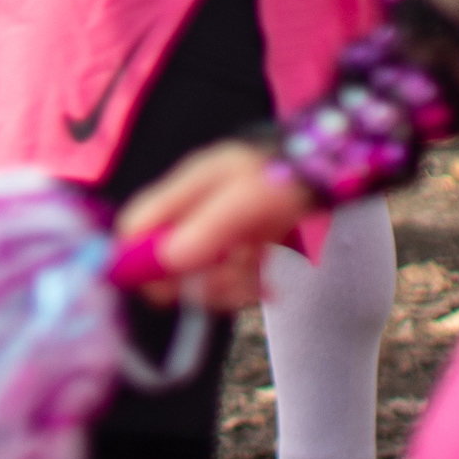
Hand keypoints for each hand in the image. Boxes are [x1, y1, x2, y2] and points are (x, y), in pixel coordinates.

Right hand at [106, 137, 315, 311]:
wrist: (323, 169)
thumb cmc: (281, 174)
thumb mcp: (246, 198)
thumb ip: (208, 227)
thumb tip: (168, 260)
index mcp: (180, 193)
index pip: (135, 228)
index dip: (139, 260)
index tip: (165, 286)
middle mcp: (190, 213)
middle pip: (164, 260)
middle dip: (194, 282)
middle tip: (229, 286)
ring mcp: (213, 232)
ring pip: (199, 276)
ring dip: (227, 288)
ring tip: (258, 284)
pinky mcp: (236, 248)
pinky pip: (228, 279)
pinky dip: (247, 289)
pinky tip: (269, 288)